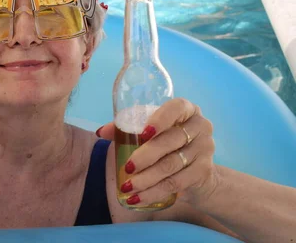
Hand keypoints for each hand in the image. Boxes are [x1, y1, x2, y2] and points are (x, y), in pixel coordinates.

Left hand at [97, 98, 218, 205]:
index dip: (160, 120)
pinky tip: (139, 198)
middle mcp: (200, 126)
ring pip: (172, 165)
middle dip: (146, 156)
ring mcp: (205, 149)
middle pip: (171, 141)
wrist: (197, 170)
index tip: (143, 134)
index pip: (176, 108)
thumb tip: (101, 132)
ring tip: (127, 187)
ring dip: (147, 179)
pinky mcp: (204, 171)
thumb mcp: (149, 131)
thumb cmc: (167, 142)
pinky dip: (155, 192)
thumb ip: (126, 128)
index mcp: (186, 109)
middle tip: (127, 167)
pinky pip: (176, 183)